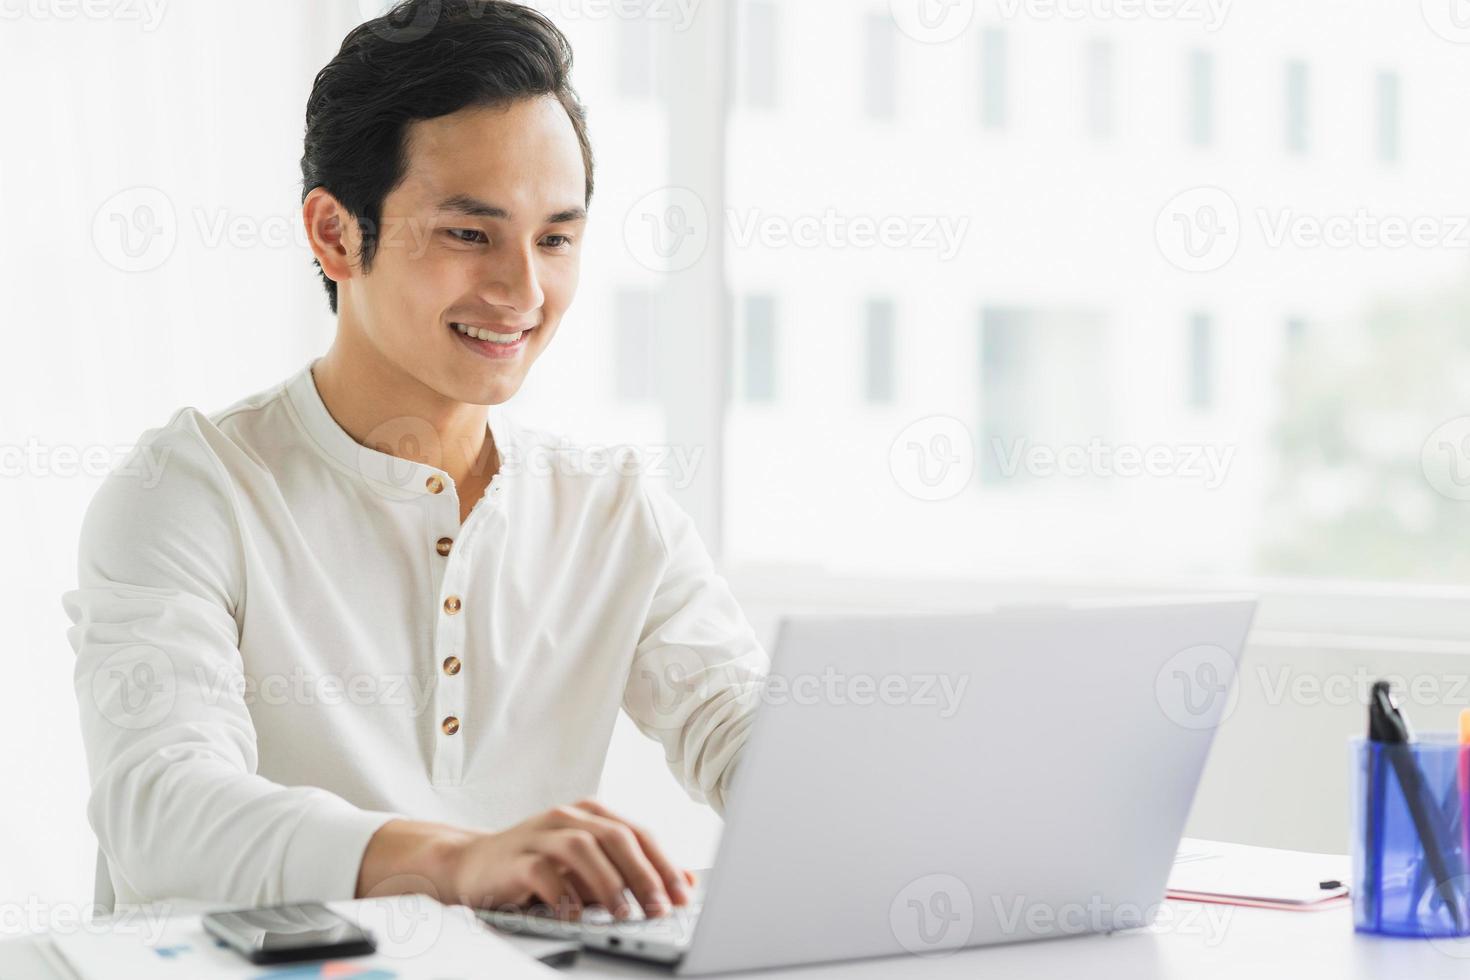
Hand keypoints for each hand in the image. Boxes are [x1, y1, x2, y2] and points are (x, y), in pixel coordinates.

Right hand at [356, 799, 695, 920]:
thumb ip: (633, 869)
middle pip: (616, 837)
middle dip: (643, 874)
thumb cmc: (538, 865)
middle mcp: (568, 817)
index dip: (664, 863)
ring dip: (608, 883)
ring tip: (622, 912)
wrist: (472, 864)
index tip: (683, 895)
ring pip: (583, 848)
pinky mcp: (515, 858)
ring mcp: (540, 834)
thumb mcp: (591, 865)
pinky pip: (542, 872)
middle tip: (659, 907)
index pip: (639, 833)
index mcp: (592, 814)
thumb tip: (687, 883)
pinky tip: (574, 915)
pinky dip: (562, 894)